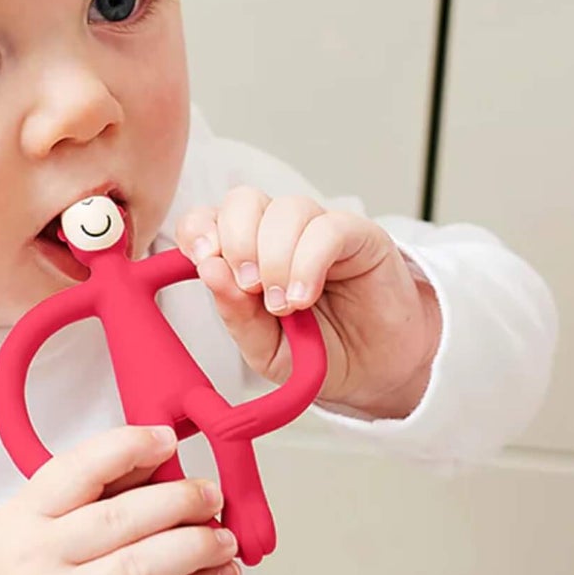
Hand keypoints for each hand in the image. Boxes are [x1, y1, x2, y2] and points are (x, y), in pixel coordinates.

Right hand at [0, 425, 241, 574]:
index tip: (167, 439)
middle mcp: (43, 557)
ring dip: (195, 547)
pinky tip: (222, 574)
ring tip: (224, 537)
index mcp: (27, 514)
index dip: (127, 448)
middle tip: (211, 494)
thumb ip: (98, 485)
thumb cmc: (35, 565)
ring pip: (141, 568)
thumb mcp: (43, 516)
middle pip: (118, 520)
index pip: (77, 470)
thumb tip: (162, 454)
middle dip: (176, 502)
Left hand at [175, 188, 442, 418]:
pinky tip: (304, 297)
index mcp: (245, 253)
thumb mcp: (265, 348)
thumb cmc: (317, 354)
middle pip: (242, 201)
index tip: (204, 262)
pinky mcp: (360, 235)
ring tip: (284, 305)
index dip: (198, 230)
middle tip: (249, 289)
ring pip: (285, 210)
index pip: (207, 217)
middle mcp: (279, 233)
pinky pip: (328, 228)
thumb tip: (209, 271)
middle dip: (236, 242)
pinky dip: (308, 262)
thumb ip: (236, 315)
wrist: (375, 373)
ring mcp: (318, 230)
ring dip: (275, 258)